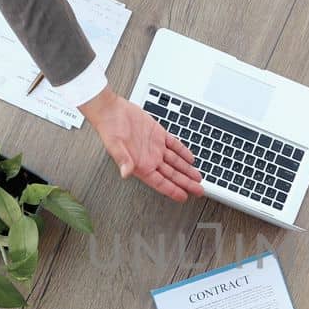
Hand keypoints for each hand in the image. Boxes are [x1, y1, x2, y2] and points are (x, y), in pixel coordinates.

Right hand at [80, 87, 203, 201]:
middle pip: (172, 175)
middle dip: (186, 183)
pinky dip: (183, 152)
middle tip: (199, 190)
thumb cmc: (109, 129)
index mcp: (141, 165)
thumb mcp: (115, 146)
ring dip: (187, 170)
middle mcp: (149, 158)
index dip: (173, 190)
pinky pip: (174, 145)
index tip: (184, 197)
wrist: (111, 110)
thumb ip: (123, 160)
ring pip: (176, 162)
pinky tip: (190, 158)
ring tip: (197, 178)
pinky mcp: (158, 134)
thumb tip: (125, 173)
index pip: (161, 183)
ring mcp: (155, 147)